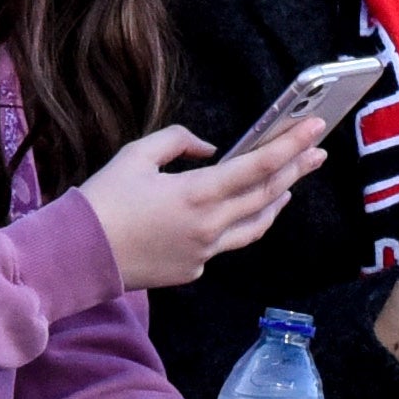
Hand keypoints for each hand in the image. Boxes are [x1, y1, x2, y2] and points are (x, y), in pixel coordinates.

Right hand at [71, 119, 317, 292]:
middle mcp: (209, 226)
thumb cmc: (103, 200)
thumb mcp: (135, 155)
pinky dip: (235, 223)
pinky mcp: (194, 270)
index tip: (315, 128)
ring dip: (276, 202)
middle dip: (296, 170)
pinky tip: (236, 213)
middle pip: (267, 195)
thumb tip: (210, 149)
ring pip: (255, 225)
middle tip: (318, 151)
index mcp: (196, 193)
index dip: (290, 145)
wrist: (79, 254)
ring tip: (289, 186)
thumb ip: (178, 142)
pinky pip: (225, 244)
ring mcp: (205, 253)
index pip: (257, 165)